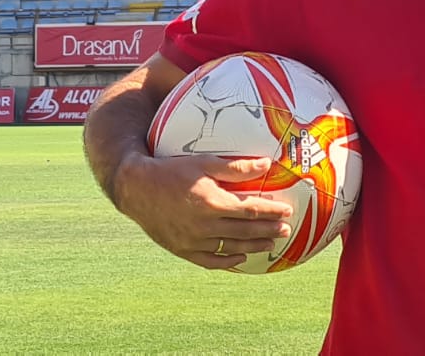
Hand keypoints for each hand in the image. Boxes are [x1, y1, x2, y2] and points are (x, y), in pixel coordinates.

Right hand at [115, 152, 293, 269]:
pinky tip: (240, 258)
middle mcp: (204, 226)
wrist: (136, 188)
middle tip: (285, 229)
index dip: (271, 212)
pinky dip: (227, 261)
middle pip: (244, 232)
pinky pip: (209, 261)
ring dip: (253, 247)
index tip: (287, 211)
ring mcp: (192, 241)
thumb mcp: (204, 162)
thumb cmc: (171, 170)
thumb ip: (235, 167)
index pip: (250, 210)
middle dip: (268, 231)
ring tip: (270, 244)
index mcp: (212, 203)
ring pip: (230, 248)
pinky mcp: (182, 249)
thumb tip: (265, 164)